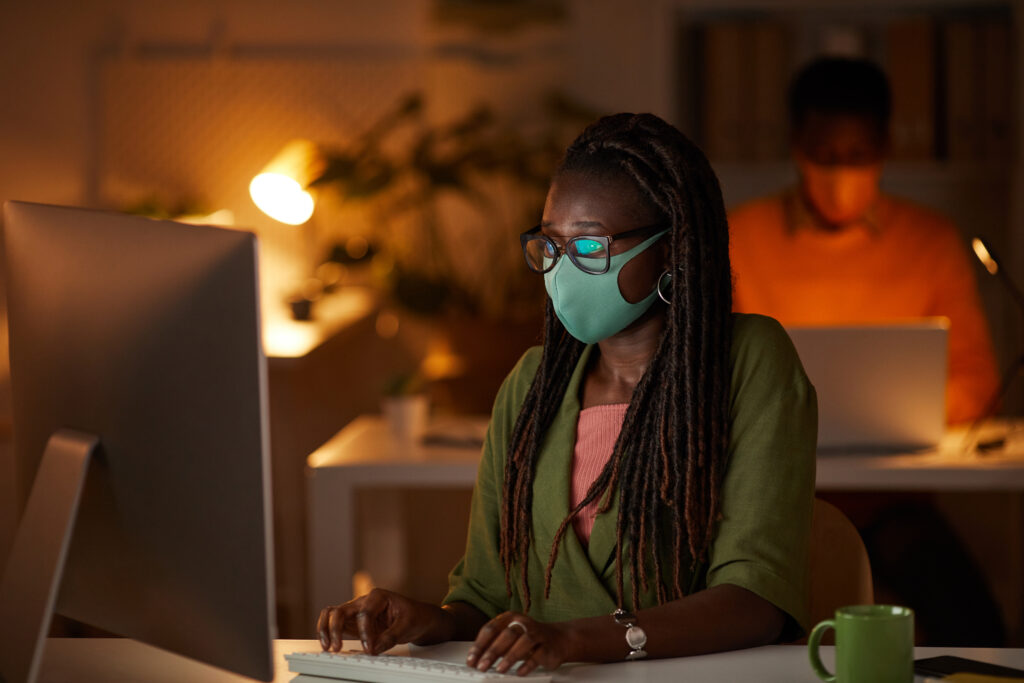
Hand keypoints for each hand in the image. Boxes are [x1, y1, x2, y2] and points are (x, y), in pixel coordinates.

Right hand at [317, 588, 440, 654]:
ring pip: (332, 614)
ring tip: (328, 647)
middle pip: (341, 610)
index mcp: (378, 596)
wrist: (418, 617)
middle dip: (335, 629)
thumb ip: (391, 636)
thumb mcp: (408, 625)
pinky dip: (328, 632)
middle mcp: (364, 602)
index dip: (365, 632)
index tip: (369, 648)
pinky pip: (335, 624)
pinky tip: (330, 645)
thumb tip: (374, 648)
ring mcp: (357, 612)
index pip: (365, 613)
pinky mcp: (354, 623)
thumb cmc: (415, 616)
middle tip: (337, 647)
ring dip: (326, 629)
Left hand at [467, 612, 574, 675]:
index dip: (479, 645)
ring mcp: (537, 634)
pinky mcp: (548, 647)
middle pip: (506, 635)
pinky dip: (527, 665)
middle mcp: (523, 623)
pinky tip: (519, 672)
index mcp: (510, 618)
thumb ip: (494, 644)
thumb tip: (475, 659)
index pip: (491, 629)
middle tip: (481, 666)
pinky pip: (537, 655)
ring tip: (499, 669)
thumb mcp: (510, 637)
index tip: (471, 659)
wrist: (558, 638)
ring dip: (510, 657)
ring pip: (523, 642)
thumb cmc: (528, 638)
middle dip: (492, 652)